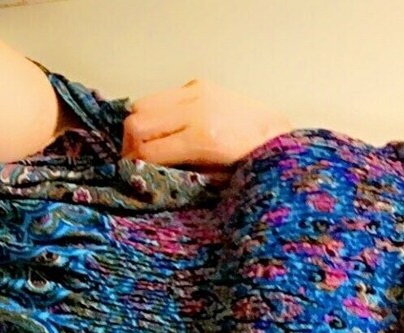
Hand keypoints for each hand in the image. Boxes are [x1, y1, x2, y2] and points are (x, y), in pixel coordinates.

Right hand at [121, 78, 291, 172]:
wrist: (274, 133)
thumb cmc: (247, 162)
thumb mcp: (212, 177)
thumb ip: (176, 170)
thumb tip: (143, 168)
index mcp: (202, 138)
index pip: (148, 151)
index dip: (134, 164)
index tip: (130, 172)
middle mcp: (196, 110)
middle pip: (138, 122)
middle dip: (129, 144)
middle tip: (133, 158)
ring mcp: (197, 92)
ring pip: (143, 105)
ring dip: (138, 126)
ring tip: (144, 142)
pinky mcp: (198, 84)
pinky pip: (161, 96)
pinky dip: (155, 112)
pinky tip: (163, 126)